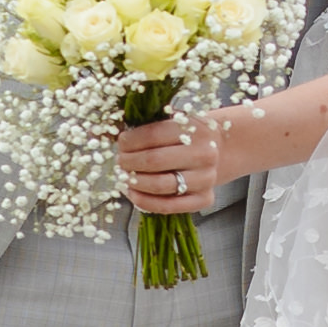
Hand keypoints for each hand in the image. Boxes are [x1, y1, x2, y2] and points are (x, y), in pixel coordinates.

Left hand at [118, 102, 279, 213]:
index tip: (120, 143)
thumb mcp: (172, 120)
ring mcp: (206, 178)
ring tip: (125, 177)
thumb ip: (146, 124)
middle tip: (119, 161)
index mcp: (193, 128)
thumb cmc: (188, 134)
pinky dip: (146, 202)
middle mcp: (203, 154)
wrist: (220, 149)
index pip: (152, 136)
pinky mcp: (205, 199)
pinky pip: (170, 206)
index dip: (129, 141)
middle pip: (153, 161)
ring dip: (135, 183)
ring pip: (160, 185)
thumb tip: (108, 130)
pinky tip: (134, 195)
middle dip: (128, 162)